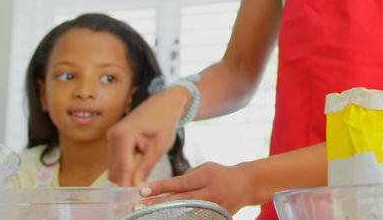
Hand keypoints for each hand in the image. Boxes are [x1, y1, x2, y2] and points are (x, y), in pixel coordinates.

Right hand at [107, 87, 186, 186]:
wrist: (164, 103)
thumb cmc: (164, 121)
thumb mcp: (159, 146)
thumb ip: (145, 167)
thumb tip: (136, 186)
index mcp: (123, 135)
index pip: (122, 168)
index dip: (128, 184)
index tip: (137, 194)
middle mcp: (112, 136)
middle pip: (115, 170)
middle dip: (127, 180)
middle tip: (143, 185)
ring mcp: (111, 137)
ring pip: (114, 167)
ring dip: (127, 173)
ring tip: (145, 170)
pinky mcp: (114, 140)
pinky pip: (117, 160)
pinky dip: (127, 166)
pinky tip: (140, 163)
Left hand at [138, 162, 254, 214]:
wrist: (246, 184)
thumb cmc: (220, 173)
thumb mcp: (205, 168)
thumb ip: (187, 177)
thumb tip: (166, 188)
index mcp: (205, 176)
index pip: (179, 183)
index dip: (160, 187)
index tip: (142, 190)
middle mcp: (209, 192)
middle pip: (179, 200)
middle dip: (157, 204)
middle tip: (136, 207)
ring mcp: (213, 206)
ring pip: (186, 213)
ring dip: (166, 215)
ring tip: (147, 217)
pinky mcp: (216, 216)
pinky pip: (196, 219)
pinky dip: (181, 219)